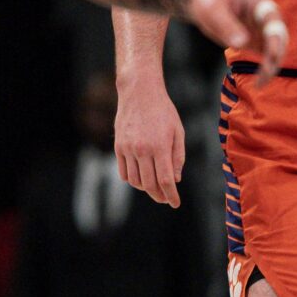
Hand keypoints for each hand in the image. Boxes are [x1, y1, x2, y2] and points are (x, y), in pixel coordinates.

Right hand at [115, 76, 187, 207]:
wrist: (139, 93)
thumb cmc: (163, 111)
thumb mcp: (178, 131)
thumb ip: (178, 157)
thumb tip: (175, 180)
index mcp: (160, 147)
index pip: (165, 180)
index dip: (171, 196)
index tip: (175, 203)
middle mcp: (142, 150)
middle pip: (150, 184)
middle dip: (159, 196)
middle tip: (165, 199)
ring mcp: (128, 148)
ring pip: (135, 181)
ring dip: (145, 188)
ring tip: (154, 186)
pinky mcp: (118, 146)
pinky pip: (123, 172)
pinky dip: (132, 179)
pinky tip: (140, 178)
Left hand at [186, 0, 288, 78]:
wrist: (204, 5)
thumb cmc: (209, 2)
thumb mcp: (214, 11)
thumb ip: (227, 26)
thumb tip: (242, 44)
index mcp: (259, 3)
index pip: (272, 22)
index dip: (274, 38)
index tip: (271, 55)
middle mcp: (266, 17)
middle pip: (279, 38)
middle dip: (275, 57)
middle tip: (264, 75)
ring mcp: (263, 30)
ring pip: (276, 50)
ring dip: (271, 67)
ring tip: (259, 84)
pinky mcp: (258, 42)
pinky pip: (267, 57)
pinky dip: (265, 70)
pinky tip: (258, 83)